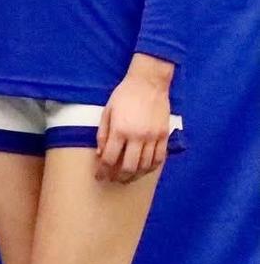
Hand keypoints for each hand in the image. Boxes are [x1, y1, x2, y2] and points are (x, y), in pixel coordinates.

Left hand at [96, 53, 174, 183]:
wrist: (148, 83)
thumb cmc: (124, 95)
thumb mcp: (107, 112)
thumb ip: (103, 134)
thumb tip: (100, 153)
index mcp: (120, 130)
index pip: (110, 158)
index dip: (103, 170)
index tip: (99, 176)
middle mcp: (137, 136)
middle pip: (128, 166)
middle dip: (119, 177)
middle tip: (113, 180)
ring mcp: (153, 137)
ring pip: (145, 166)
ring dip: (135, 175)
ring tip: (127, 178)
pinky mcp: (164, 135)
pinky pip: (160, 158)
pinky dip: (151, 167)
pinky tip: (145, 170)